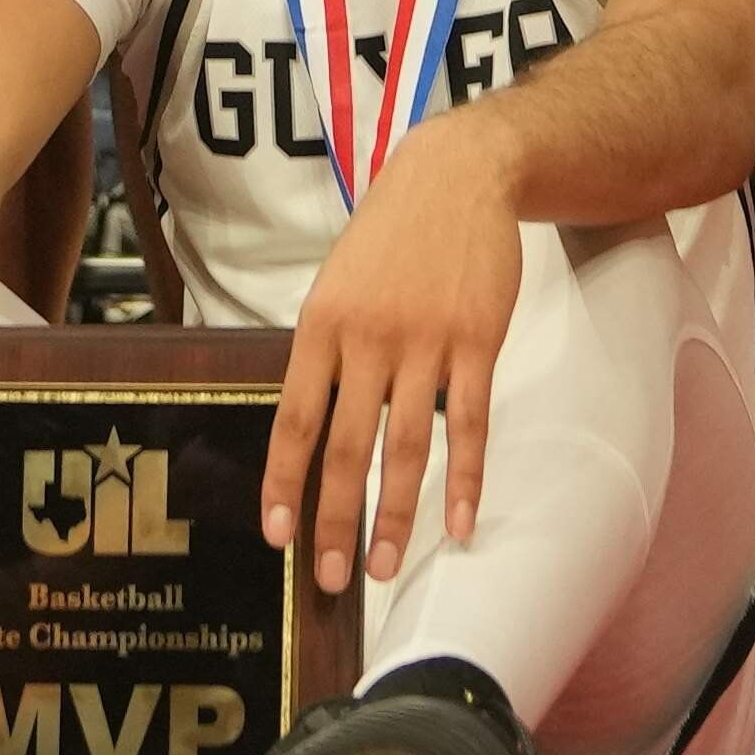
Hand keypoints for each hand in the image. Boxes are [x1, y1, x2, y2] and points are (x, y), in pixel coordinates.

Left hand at [263, 101, 523, 591]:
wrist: (459, 175)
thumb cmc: (391, 235)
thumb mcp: (338, 283)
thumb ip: (326, 352)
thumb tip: (311, 426)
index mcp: (320, 325)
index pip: (291, 420)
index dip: (283, 484)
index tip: (277, 537)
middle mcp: (366, 339)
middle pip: (344, 447)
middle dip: (335, 520)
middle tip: (331, 579)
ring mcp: (424, 342)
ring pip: (405, 446)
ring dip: (395, 515)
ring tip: (387, 567)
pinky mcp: (477, 341)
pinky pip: (469, 424)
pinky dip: (466, 479)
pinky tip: (463, 522)